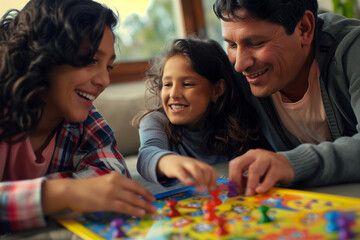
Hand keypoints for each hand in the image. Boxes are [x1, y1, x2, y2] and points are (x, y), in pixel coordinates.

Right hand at [42, 172, 156, 216]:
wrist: (72, 191)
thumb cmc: (86, 188)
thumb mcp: (104, 182)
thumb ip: (116, 186)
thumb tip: (127, 194)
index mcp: (116, 177)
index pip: (135, 185)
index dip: (145, 192)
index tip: (152, 198)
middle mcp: (116, 183)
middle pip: (136, 192)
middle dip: (147, 200)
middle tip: (155, 206)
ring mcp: (112, 192)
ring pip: (132, 200)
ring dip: (143, 206)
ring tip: (151, 211)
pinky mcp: (107, 202)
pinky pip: (124, 207)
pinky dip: (134, 210)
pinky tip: (140, 213)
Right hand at [157, 155, 216, 191]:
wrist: (167, 160)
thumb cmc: (182, 168)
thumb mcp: (193, 171)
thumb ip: (202, 178)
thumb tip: (212, 188)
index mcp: (199, 164)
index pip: (210, 170)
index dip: (213, 179)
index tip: (212, 189)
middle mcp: (194, 163)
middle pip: (204, 169)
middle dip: (207, 180)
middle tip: (205, 190)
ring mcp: (184, 164)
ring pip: (195, 168)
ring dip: (200, 179)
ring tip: (200, 189)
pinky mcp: (175, 168)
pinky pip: (181, 172)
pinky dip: (186, 178)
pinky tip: (189, 184)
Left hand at [229, 149, 293, 195]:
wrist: (288, 165)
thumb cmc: (269, 170)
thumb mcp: (255, 172)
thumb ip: (246, 179)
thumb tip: (236, 191)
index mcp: (248, 156)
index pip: (235, 164)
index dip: (232, 177)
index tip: (234, 190)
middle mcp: (256, 155)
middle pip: (240, 164)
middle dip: (236, 179)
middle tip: (238, 192)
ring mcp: (268, 159)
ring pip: (255, 169)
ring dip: (250, 183)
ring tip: (249, 194)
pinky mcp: (278, 167)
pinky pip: (270, 176)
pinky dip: (264, 185)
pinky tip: (260, 191)